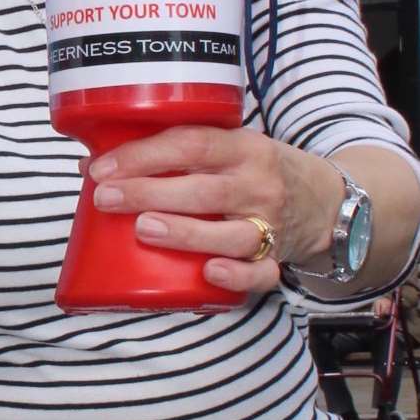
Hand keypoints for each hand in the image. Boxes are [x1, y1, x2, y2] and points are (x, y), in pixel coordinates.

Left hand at [87, 125, 339, 295]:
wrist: (327, 199)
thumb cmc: (254, 167)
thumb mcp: (226, 143)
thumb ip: (171, 151)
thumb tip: (92, 164)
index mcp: (243, 146)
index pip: (191, 144)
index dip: (145, 155)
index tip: (102, 167)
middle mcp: (259, 184)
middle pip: (203, 190)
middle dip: (149, 193)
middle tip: (105, 198)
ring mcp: (273, 224)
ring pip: (231, 234)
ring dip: (185, 233)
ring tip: (143, 230)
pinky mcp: (281, 257)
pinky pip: (263, 273)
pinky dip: (237, 275)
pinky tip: (208, 272)